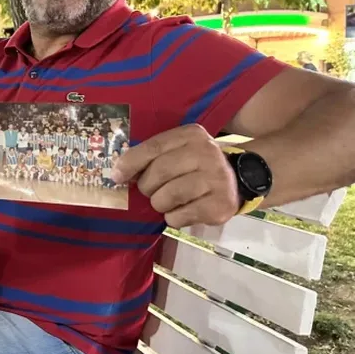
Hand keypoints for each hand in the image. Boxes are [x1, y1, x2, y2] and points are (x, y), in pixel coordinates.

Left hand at [111, 124, 239, 227]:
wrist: (238, 178)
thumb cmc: (195, 165)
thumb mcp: (177, 151)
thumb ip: (151, 157)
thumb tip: (118, 173)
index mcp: (191, 135)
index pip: (153, 148)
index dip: (130, 163)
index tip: (116, 177)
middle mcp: (207, 153)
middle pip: (158, 172)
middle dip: (147, 187)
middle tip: (151, 191)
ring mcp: (216, 179)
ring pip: (167, 197)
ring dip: (159, 204)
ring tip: (168, 201)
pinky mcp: (220, 205)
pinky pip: (179, 217)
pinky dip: (173, 218)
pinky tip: (182, 210)